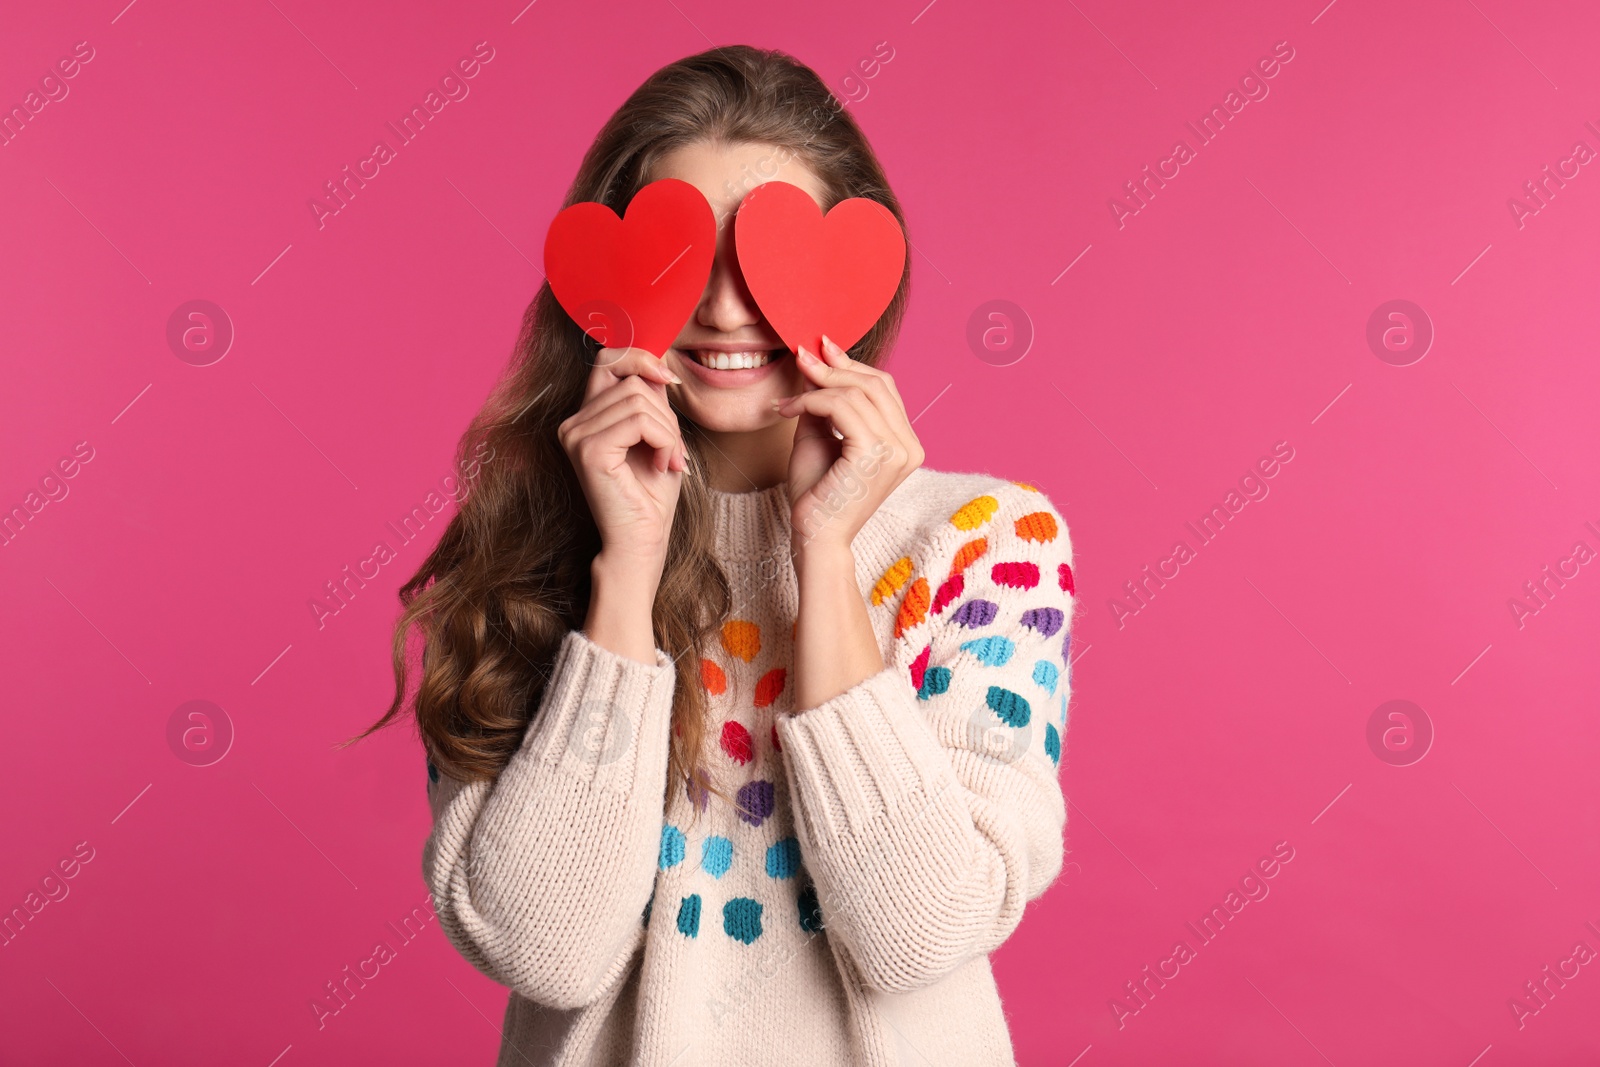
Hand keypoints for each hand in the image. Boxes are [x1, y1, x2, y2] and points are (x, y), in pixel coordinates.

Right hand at [558, 347, 686, 577]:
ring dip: (669, 431)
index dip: (641, 359)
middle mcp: (573, 423)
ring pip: (639, 399)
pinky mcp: (588, 450)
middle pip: (631, 379)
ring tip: (670, 460)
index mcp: (586, 417)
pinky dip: (664, 440)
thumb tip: (659, 360)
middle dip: (666, 412)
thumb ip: (651, 398)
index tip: (670, 382)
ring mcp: (576, 435)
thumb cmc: (651, 495)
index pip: (608, 359)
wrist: (642, 540)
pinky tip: (664, 465)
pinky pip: (639, 421)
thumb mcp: (658, 434)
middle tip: (675, 450)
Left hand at [774, 335, 923, 559]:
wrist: (815, 538)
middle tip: (801, 356)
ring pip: (857, 393)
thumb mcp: (820, 438)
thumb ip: (824, 404)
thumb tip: (815, 364)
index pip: (884, 389)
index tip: (820, 348)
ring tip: (787, 398)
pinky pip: (841, 408)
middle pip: (875, 384)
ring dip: (816, 386)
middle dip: (834, 367)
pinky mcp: (875, 455)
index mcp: (904, 444)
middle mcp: (908, 447)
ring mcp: (897, 451)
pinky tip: (788, 410)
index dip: (852, 365)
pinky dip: (811, 401)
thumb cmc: (817, 496)